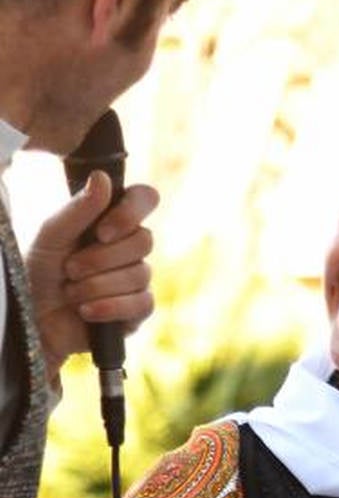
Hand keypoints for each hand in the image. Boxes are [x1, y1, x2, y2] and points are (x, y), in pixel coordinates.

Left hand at [26, 171, 157, 383]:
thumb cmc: (40, 273)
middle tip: (70, 269)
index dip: (130, 213)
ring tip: (71, 292)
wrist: (35, 319)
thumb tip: (103, 178)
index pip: (144, 199)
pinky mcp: (138, 312)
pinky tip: (86, 311)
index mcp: (112, 221)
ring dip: (97, 285)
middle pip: (144, 241)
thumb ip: (78, 209)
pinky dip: (109, 307)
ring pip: (139, 274)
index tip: (101, 231)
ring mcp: (137, 280)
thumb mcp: (53, 236)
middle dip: (101, 258)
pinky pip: (141, 304)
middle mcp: (129, 248)